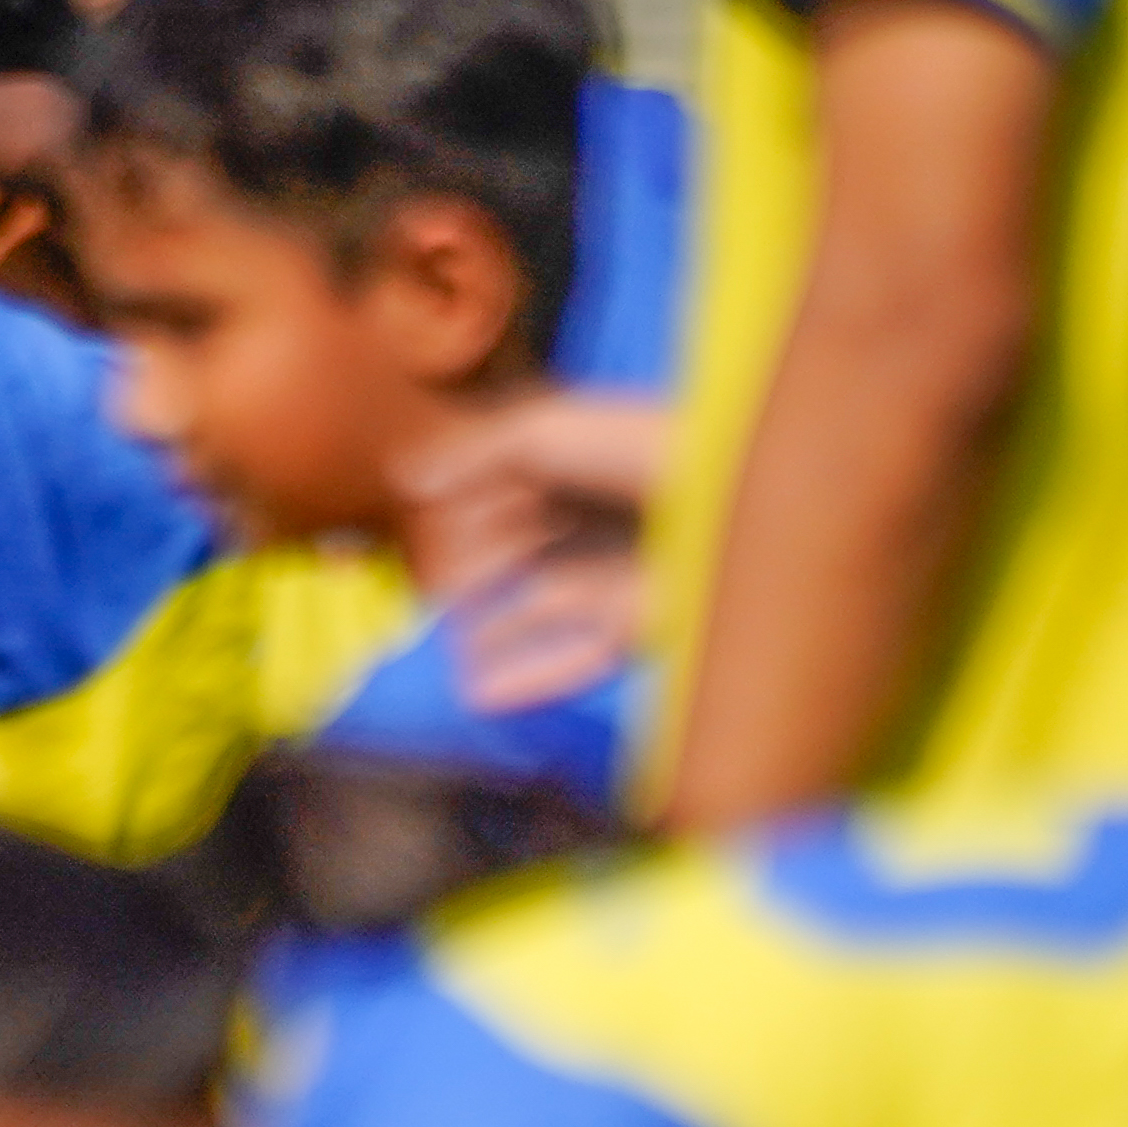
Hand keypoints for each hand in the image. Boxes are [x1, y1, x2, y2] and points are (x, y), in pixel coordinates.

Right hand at [398, 392, 660, 713]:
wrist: (722, 502)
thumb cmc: (632, 449)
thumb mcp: (540, 433)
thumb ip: (471, 456)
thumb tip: (405, 480)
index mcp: (584, 464)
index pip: (504, 491)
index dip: (459, 506)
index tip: (416, 524)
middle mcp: (599, 520)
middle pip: (515, 551)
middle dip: (466, 571)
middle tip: (421, 595)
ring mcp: (617, 576)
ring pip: (536, 610)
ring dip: (488, 632)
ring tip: (440, 650)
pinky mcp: (638, 626)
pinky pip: (574, 658)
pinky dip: (526, 678)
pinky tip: (476, 693)